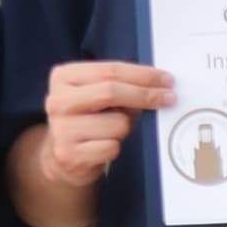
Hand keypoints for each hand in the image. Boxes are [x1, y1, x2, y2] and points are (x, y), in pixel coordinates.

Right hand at [38, 59, 175, 183]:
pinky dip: (115, 146)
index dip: (142, 74)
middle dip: (146, 94)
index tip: (166, 79)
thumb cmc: (89, 119)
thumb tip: (159, 85)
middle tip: (168, 98)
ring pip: (117, 123)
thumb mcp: (97, 95)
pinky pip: (111, 147)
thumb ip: (121, 85)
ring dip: (125, 127)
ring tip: (112, 130)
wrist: (63, 157)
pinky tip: (103, 145)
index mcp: (63, 77)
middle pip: (111, 91)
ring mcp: (61, 128)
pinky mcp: (68, 154)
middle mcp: (57, 100)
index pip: (110, 70)